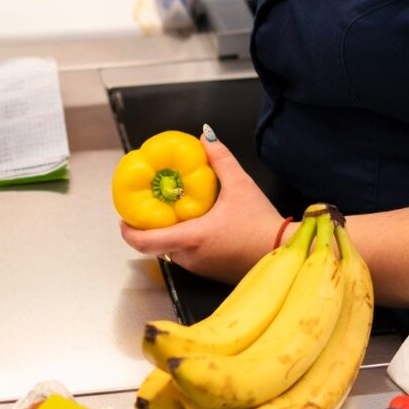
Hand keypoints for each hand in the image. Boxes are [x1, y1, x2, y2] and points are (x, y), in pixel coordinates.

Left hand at [120, 133, 283, 283]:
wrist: (284, 253)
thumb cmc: (262, 223)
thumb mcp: (241, 185)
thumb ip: (220, 159)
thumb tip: (205, 136)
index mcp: (191, 238)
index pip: (144, 242)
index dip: (128, 231)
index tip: (124, 218)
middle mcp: (190, 258)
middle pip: (157, 244)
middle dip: (152, 226)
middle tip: (153, 205)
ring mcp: (199, 268)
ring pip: (173, 250)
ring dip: (171, 233)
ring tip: (177, 210)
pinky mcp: (209, 272)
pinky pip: (188, 256)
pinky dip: (186, 241)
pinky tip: (198, 224)